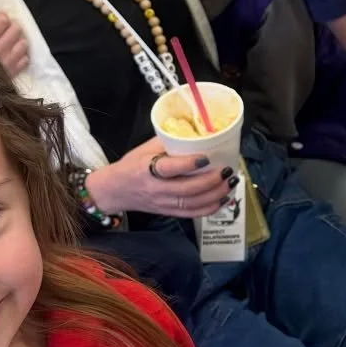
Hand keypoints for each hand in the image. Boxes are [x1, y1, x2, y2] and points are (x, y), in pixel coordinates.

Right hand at [0, 13, 29, 77]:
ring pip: (23, 43)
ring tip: (10, 45)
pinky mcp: (12, 73)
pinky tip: (12, 57)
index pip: (3, 20)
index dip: (1, 18)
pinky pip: (24, 59)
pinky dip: (20, 57)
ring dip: (17, 42)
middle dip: (11, 28)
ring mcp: (7, 61)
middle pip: (16, 29)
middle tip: (5, 32)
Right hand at [86, 140, 234, 218]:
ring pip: (192, 204)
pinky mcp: (167, 213)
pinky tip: (223, 199)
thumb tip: (195, 132)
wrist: (115, 190)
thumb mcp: (145, 149)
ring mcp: (162, 203)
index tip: (205, 158)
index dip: (188, 164)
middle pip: (186, 190)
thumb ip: (168, 142)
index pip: (168, 169)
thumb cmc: (132, 165)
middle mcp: (155, 189)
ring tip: (230, 183)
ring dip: (215, 195)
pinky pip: (191, 214)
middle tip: (227, 170)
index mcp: (146, 170)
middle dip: (211, 181)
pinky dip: (210, 208)